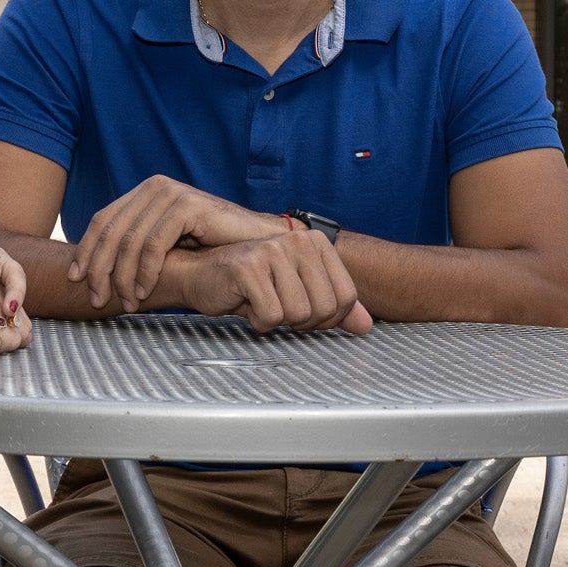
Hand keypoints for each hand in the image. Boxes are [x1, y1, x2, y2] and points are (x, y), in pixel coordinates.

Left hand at [71, 175, 288, 312]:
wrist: (255, 240)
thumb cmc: (212, 245)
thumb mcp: (167, 243)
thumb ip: (138, 244)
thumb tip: (98, 268)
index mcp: (144, 193)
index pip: (103, 220)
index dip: (87, 250)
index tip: (76, 279)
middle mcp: (154, 187)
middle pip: (112, 230)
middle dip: (100, 269)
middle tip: (97, 298)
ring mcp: (171, 193)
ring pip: (130, 240)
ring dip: (123, 276)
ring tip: (126, 301)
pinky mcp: (187, 205)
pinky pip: (154, 243)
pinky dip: (145, 270)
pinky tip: (144, 289)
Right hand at [164, 233, 371, 333]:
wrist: (201, 275)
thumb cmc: (250, 284)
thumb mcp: (298, 292)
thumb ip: (334, 306)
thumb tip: (366, 325)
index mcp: (315, 243)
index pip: (346, 297)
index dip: (328, 318)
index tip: (305, 313)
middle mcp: (297, 241)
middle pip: (325, 308)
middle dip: (303, 323)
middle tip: (279, 309)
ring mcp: (273, 252)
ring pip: (299, 314)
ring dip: (278, 320)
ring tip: (262, 303)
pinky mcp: (249, 268)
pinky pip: (271, 316)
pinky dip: (258, 322)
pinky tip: (247, 304)